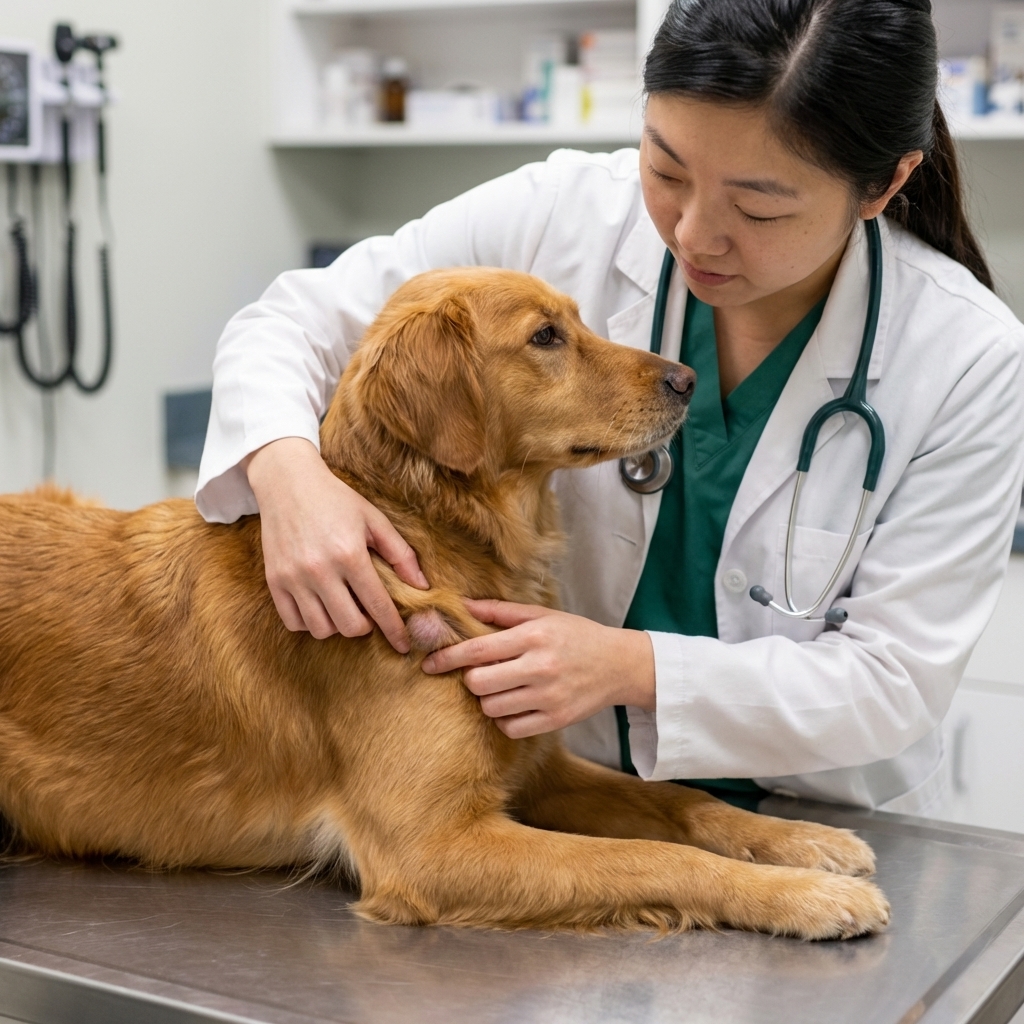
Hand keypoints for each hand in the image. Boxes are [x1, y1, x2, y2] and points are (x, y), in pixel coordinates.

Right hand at [245, 437, 428, 651]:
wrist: (288, 483)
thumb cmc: (336, 500)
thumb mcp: (374, 520)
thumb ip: (400, 554)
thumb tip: (422, 587)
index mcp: (350, 554)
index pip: (378, 605)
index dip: (394, 630)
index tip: (403, 645)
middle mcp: (320, 570)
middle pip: (349, 626)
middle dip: (365, 626)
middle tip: (368, 612)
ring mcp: (293, 578)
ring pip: (321, 629)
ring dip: (338, 625)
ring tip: (343, 606)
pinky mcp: (274, 581)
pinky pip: (294, 622)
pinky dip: (310, 622)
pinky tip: (320, 606)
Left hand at [421, 600, 654, 737]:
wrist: (620, 665)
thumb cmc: (577, 635)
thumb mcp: (543, 615)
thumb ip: (501, 612)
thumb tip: (463, 605)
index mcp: (533, 637)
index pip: (477, 650)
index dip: (447, 658)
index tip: (429, 663)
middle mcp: (539, 667)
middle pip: (478, 683)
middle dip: (471, 679)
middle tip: (482, 673)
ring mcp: (548, 697)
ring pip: (491, 707)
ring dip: (488, 699)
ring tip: (502, 687)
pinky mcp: (555, 720)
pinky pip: (510, 728)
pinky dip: (505, 719)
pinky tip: (515, 705)